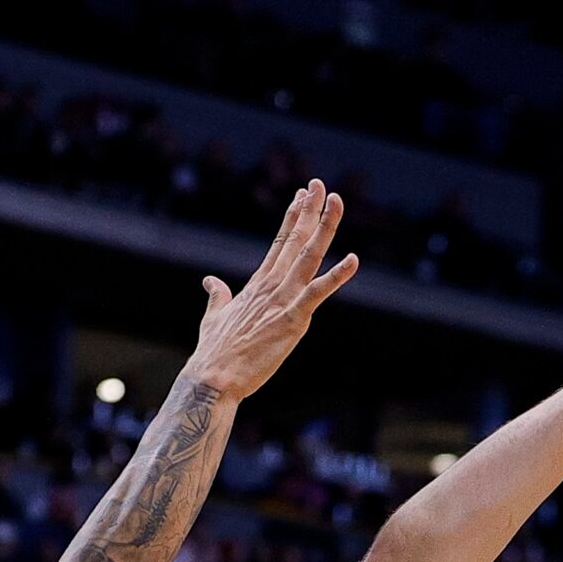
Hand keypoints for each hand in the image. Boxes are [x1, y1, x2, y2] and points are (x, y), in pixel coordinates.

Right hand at [184, 181, 359, 398]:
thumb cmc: (215, 352)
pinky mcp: (293, 319)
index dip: (292, 217)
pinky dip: (337, 276)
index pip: (279, 242)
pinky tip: (353, 259)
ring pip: (309, 256)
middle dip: (309, 210)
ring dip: (324, 227)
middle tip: (319, 184)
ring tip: (336, 201)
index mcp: (258, 284)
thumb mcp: (214, 316)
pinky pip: (319, 293)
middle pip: (295, 240)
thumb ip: (217, 296)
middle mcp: (272, 285)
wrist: (214, 377)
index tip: (302, 195)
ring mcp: (283, 300)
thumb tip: (209, 281)